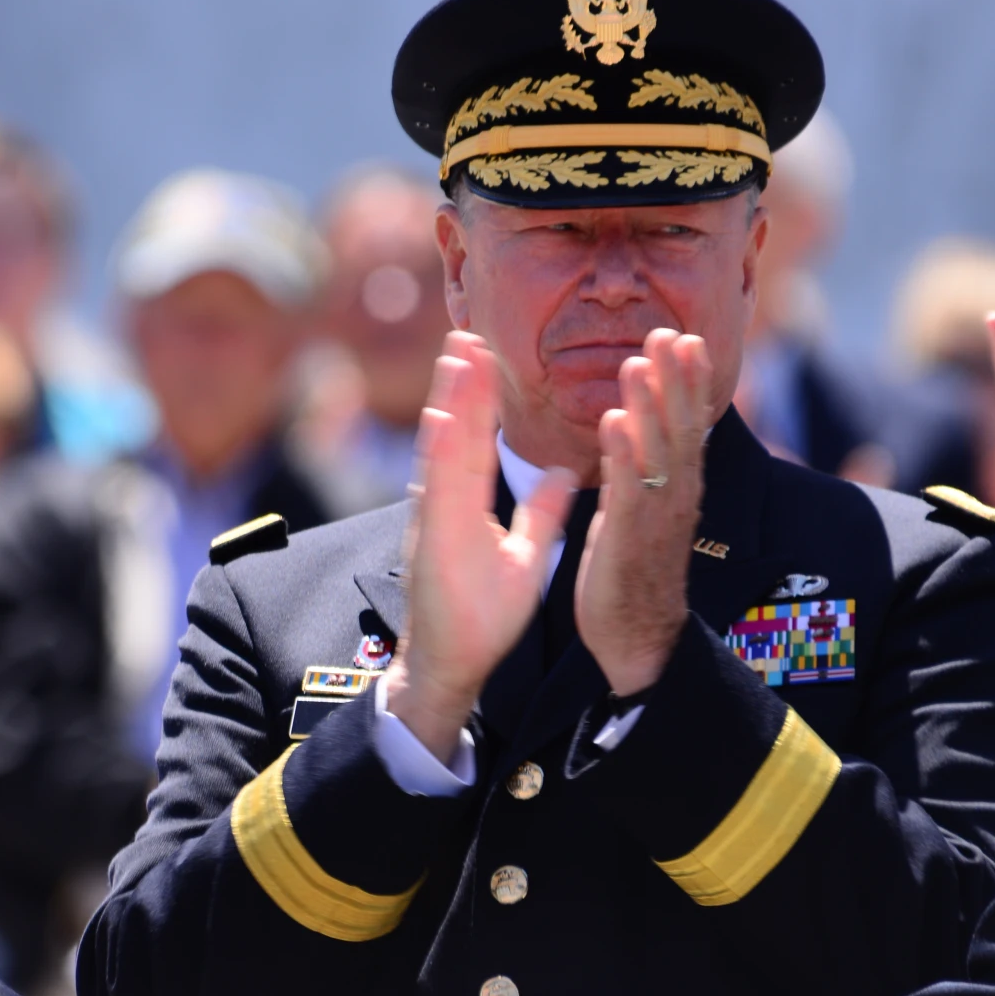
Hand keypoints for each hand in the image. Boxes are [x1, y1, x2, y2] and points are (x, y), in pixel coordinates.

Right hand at [386, 332, 577, 761]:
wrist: (453, 664)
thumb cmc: (481, 616)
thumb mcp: (525, 555)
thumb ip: (540, 513)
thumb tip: (561, 474)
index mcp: (468, 503)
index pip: (479, 439)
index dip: (484, 397)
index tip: (487, 354)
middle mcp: (447, 502)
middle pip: (457, 430)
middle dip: (462, 381)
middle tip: (467, 331)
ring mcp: (436, 518)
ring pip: (443, 448)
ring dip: (449, 400)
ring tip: (456, 354)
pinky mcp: (433, 540)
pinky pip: (438, 489)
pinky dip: (439, 453)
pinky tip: (445, 416)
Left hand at [577, 329, 710, 696]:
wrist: (637, 638)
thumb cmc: (633, 571)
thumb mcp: (641, 510)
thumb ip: (642, 468)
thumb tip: (637, 427)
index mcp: (678, 488)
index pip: (688, 425)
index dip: (688, 381)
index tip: (683, 337)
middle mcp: (677, 496)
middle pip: (681, 428)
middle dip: (676, 379)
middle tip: (669, 331)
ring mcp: (657, 517)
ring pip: (658, 452)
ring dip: (648, 405)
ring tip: (637, 361)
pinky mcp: (631, 539)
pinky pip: (628, 490)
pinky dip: (622, 454)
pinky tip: (611, 421)